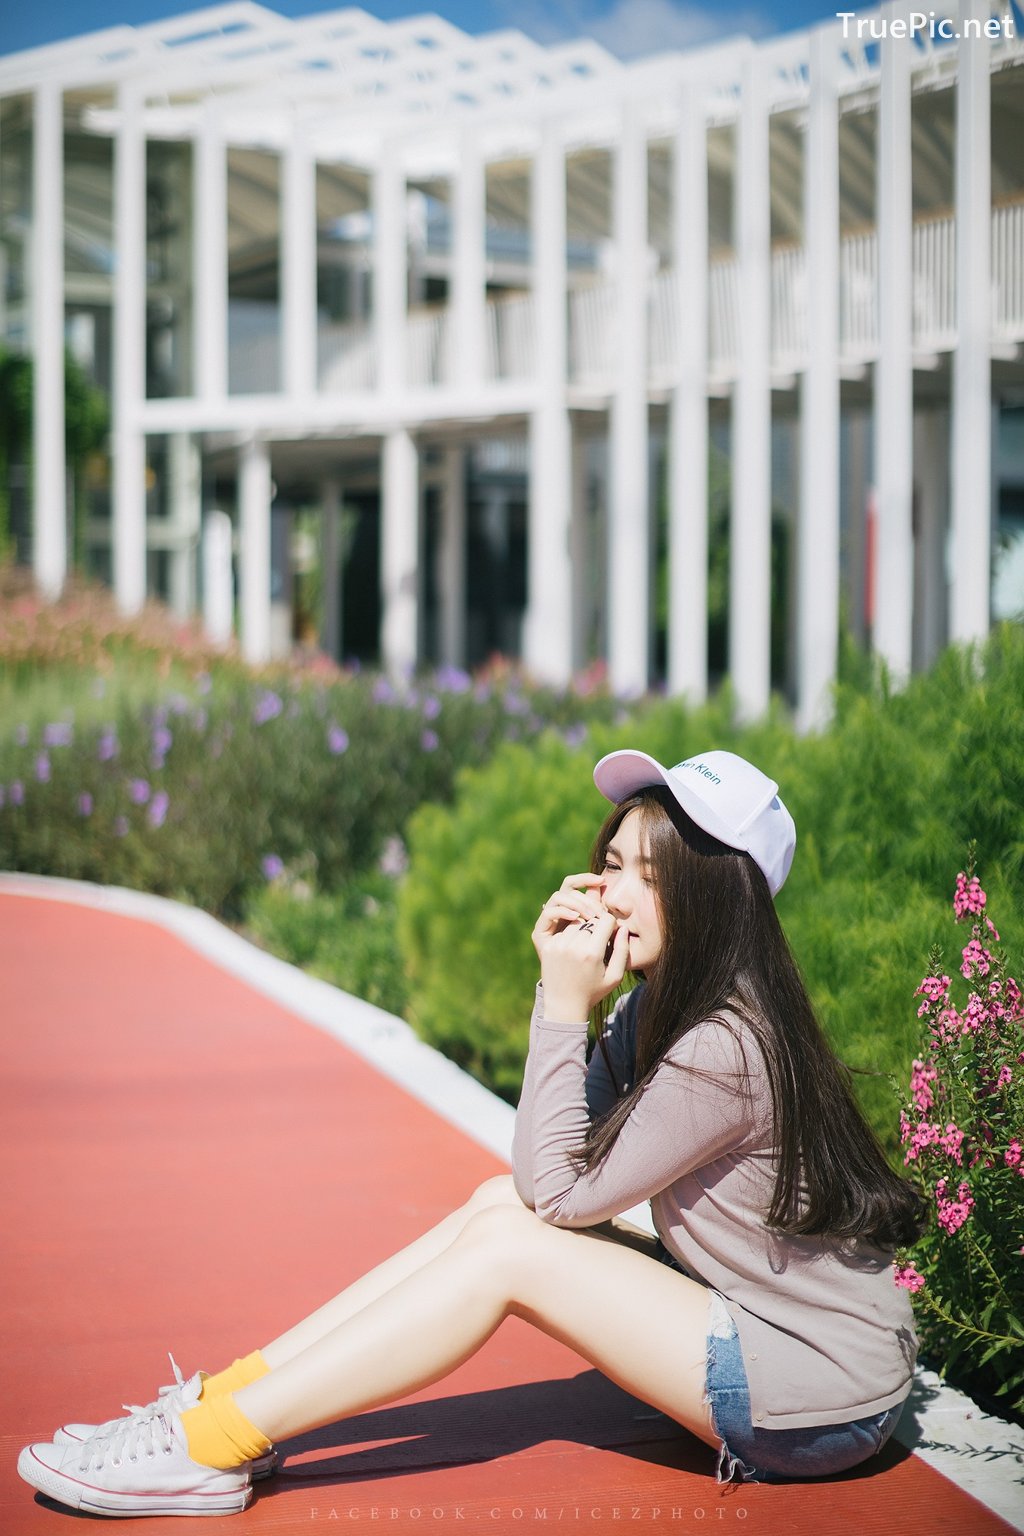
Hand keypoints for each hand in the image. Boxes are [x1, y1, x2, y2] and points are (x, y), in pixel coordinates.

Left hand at [532, 872, 629, 1020]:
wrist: (563, 1006)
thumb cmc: (593, 992)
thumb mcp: (615, 976)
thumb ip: (622, 950)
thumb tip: (622, 928)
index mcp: (592, 953)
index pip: (606, 919)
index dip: (611, 925)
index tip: (611, 935)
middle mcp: (574, 946)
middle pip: (591, 920)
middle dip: (597, 928)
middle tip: (598, 943)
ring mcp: (559, 945)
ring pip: (576, 923)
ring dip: (583, 930)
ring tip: (585, 948)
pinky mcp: (548, 947)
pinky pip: (563, 931)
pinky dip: (570, 936)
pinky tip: (573, 951)